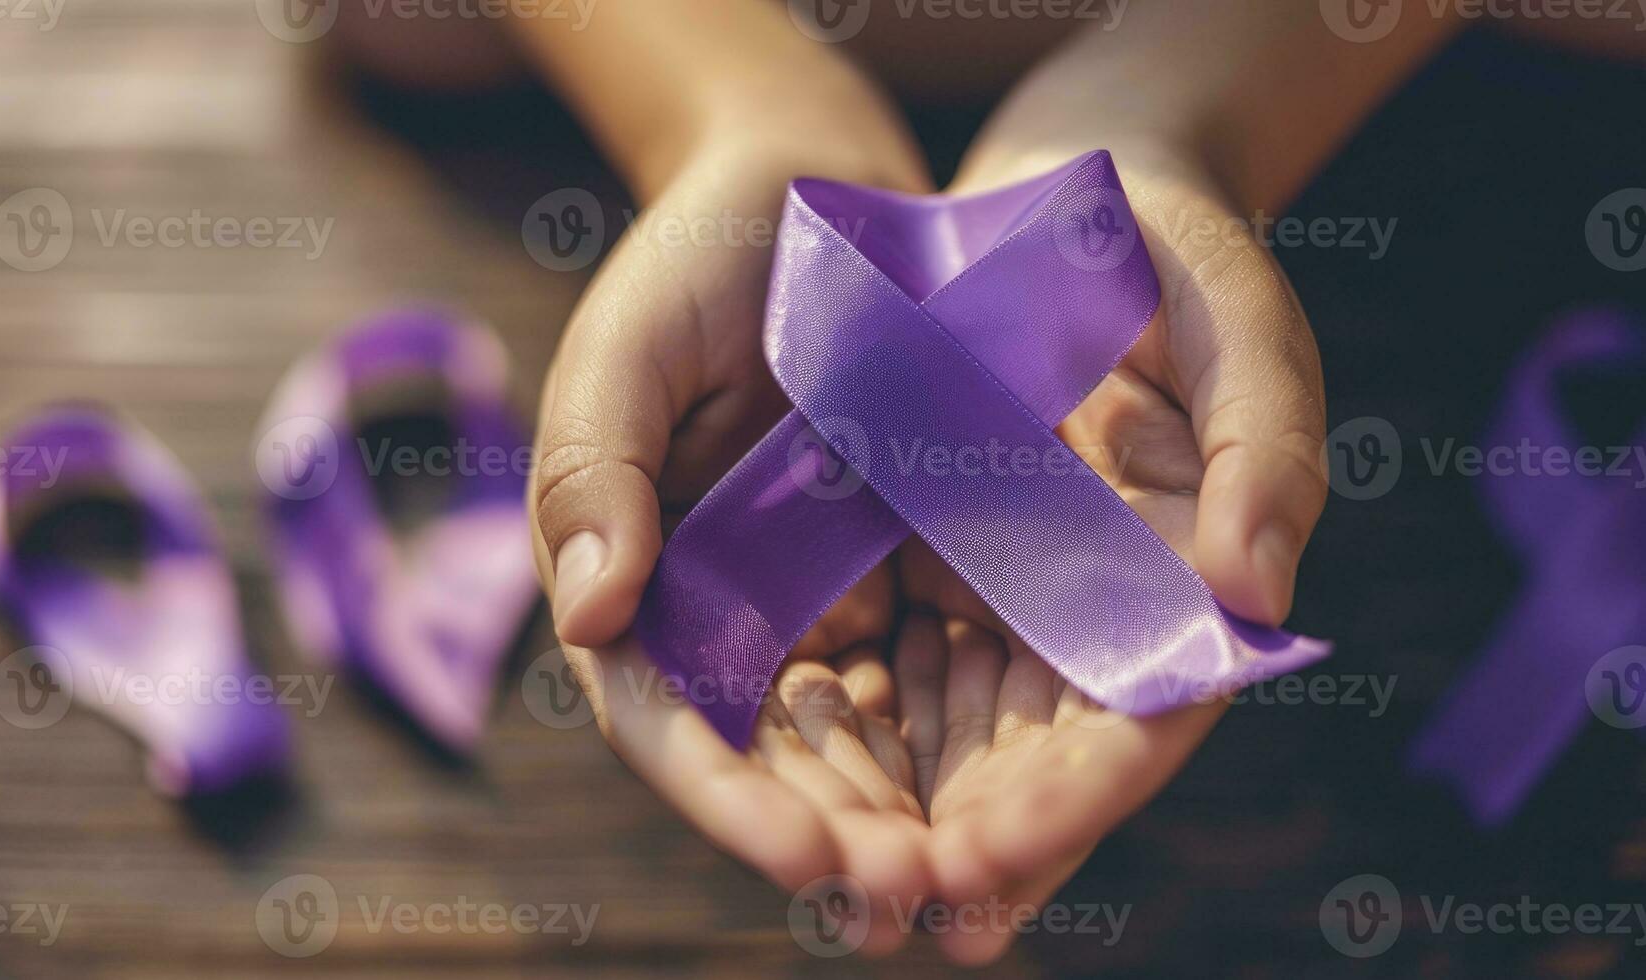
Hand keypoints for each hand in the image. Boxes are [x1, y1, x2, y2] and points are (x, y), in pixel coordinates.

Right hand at [529, 123, 942, 953]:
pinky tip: (1022, 780)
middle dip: (833, 835)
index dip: (725, 797)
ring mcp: (811, 594)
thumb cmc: (699, 258)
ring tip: (973, 877)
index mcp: (633, 576)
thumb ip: (594, 468)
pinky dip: (967, 730)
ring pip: (856, 736)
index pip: (666, 715)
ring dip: (906, 812)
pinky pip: (933, 664)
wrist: (812, 188)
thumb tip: (585, 611)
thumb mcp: (628, 345)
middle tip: (912, 897)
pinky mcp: (899, 567)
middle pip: (768, 756)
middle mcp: (720, 609)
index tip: (803, 859)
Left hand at [890, 141, 1328, 962]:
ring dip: (903, 818)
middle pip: (1041, 760)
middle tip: (886, 911)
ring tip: (834, 895)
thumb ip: (1270, 451)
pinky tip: (794, 787)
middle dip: (971, 844)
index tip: (987, 858)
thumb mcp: (1242, 325)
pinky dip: (854, 728)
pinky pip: (891, 666)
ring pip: (962, 737)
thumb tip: (1261, 601)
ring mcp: (1015, 593)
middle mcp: (1101, 610)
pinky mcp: (935, 564)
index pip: (1143, 720)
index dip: (1073, 802)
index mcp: (1192, 579)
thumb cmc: (1176, 256)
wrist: (1067, 197)